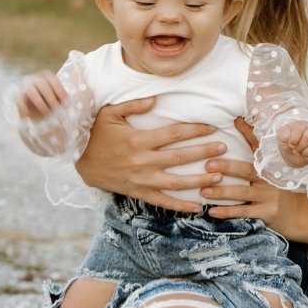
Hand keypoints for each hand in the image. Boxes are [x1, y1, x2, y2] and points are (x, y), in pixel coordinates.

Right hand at [17, 70, 67, 119]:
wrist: (42, 116)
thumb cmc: (55, 105)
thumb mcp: (62, 101)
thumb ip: (65, 99)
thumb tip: (71, 103)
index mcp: (48, 78)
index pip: (52, 79)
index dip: (59, 89)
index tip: (65, 101)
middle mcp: (36, 80)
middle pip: (42, 84)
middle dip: (50, 96)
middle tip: (56, 108)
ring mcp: (26, 88)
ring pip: (31, 91)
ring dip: (39, 101)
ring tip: (46, 112)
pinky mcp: (19, 99)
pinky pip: (19, 100)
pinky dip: (24, 107)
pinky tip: (30, 115)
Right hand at [75, 98, 227, 211]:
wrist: (82, 164)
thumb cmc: (97, 136)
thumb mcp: (109, 114)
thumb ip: (132, 105)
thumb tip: (155, 99)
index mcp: (138, 140)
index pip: (173, 134)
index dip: (194, 130)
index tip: (212, 127)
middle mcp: (143, 161)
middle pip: (180, 158)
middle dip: (204, 153)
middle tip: (224, 149)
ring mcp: (142, 180)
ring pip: (176, 183)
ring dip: (199, 180)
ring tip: (219, 176)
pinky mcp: (139, 193)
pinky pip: (163, 202)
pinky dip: (181, 206)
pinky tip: (198, 207)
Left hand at [206, 117, 307, 244]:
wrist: (296, 212)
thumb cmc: (275, 187)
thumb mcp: (269, 168)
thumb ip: (254, 148)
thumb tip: (238, 120)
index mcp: (268, 165)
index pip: (258, 145)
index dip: (248, 133)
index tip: (235, 121)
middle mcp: (269, 178)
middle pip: (247, 170)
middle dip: (227, 167)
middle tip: (208, 165)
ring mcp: (269, 196)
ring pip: (243, 193)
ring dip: (222, 192)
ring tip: (204, 191)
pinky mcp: (267, 212)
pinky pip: (245, 212)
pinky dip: (228, 212)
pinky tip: (212, 212)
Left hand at [277, 121, 307, 167]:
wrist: (292, 153)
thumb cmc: (288, 142)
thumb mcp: (281, 137)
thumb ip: (283, 134)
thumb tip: (288, 137)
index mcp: (301, 125)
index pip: (299, 130)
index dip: (293, 140)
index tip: (290, 144)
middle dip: (299, 147)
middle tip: (295, 150)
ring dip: (305, 153)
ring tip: (301, 153)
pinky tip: (306, 157)